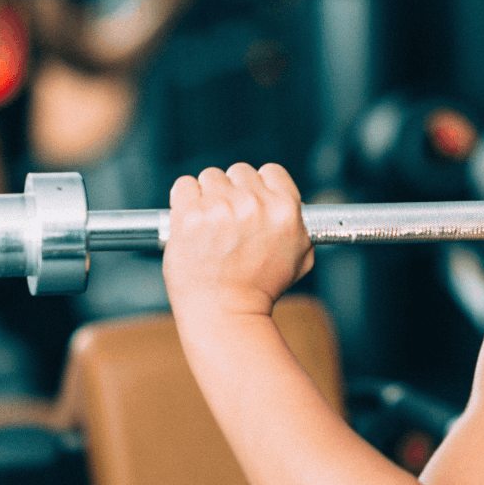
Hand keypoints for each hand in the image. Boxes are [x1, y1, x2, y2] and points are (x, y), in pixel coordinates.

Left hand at [163, 162, 314, 328]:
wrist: (226, 313)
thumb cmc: (261, 290)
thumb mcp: (300, 258)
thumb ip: (300, 226)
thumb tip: (296, 207)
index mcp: (285, 210)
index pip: (271, 171)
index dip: (260, 187)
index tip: (251, 202)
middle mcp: (254, 204)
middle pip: (238, 172)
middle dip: (233, 192)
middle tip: (228, 220)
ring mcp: (219, 208)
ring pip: (210, 177)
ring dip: (208, 196)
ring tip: (210, 226)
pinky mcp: (189, 215)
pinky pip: (183, 186)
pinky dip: (184, 200)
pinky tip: (192, 222)